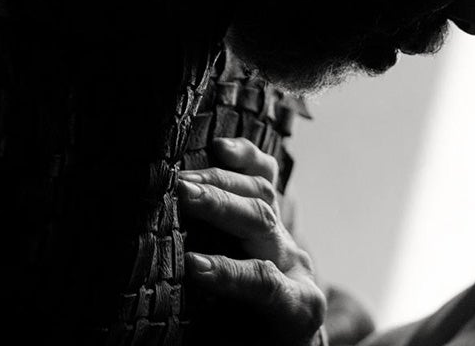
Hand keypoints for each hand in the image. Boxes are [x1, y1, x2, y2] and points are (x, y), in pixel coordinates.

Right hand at [178, 137, 325, 345]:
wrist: (285, 339)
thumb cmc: (255, 345)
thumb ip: (216, 331)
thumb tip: (179, 302)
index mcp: (296, 307)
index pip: (266, 283)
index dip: (229, 273)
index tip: (192, 266)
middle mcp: (296, 266)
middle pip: (263, 225)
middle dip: (222, 207)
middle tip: (182, 195)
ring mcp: (288, 239)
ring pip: (263, 196)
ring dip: (221, 182)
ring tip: (183, 179)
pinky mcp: (278, 221)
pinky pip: (269, 180)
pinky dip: (247, 159)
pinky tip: (221, 148)